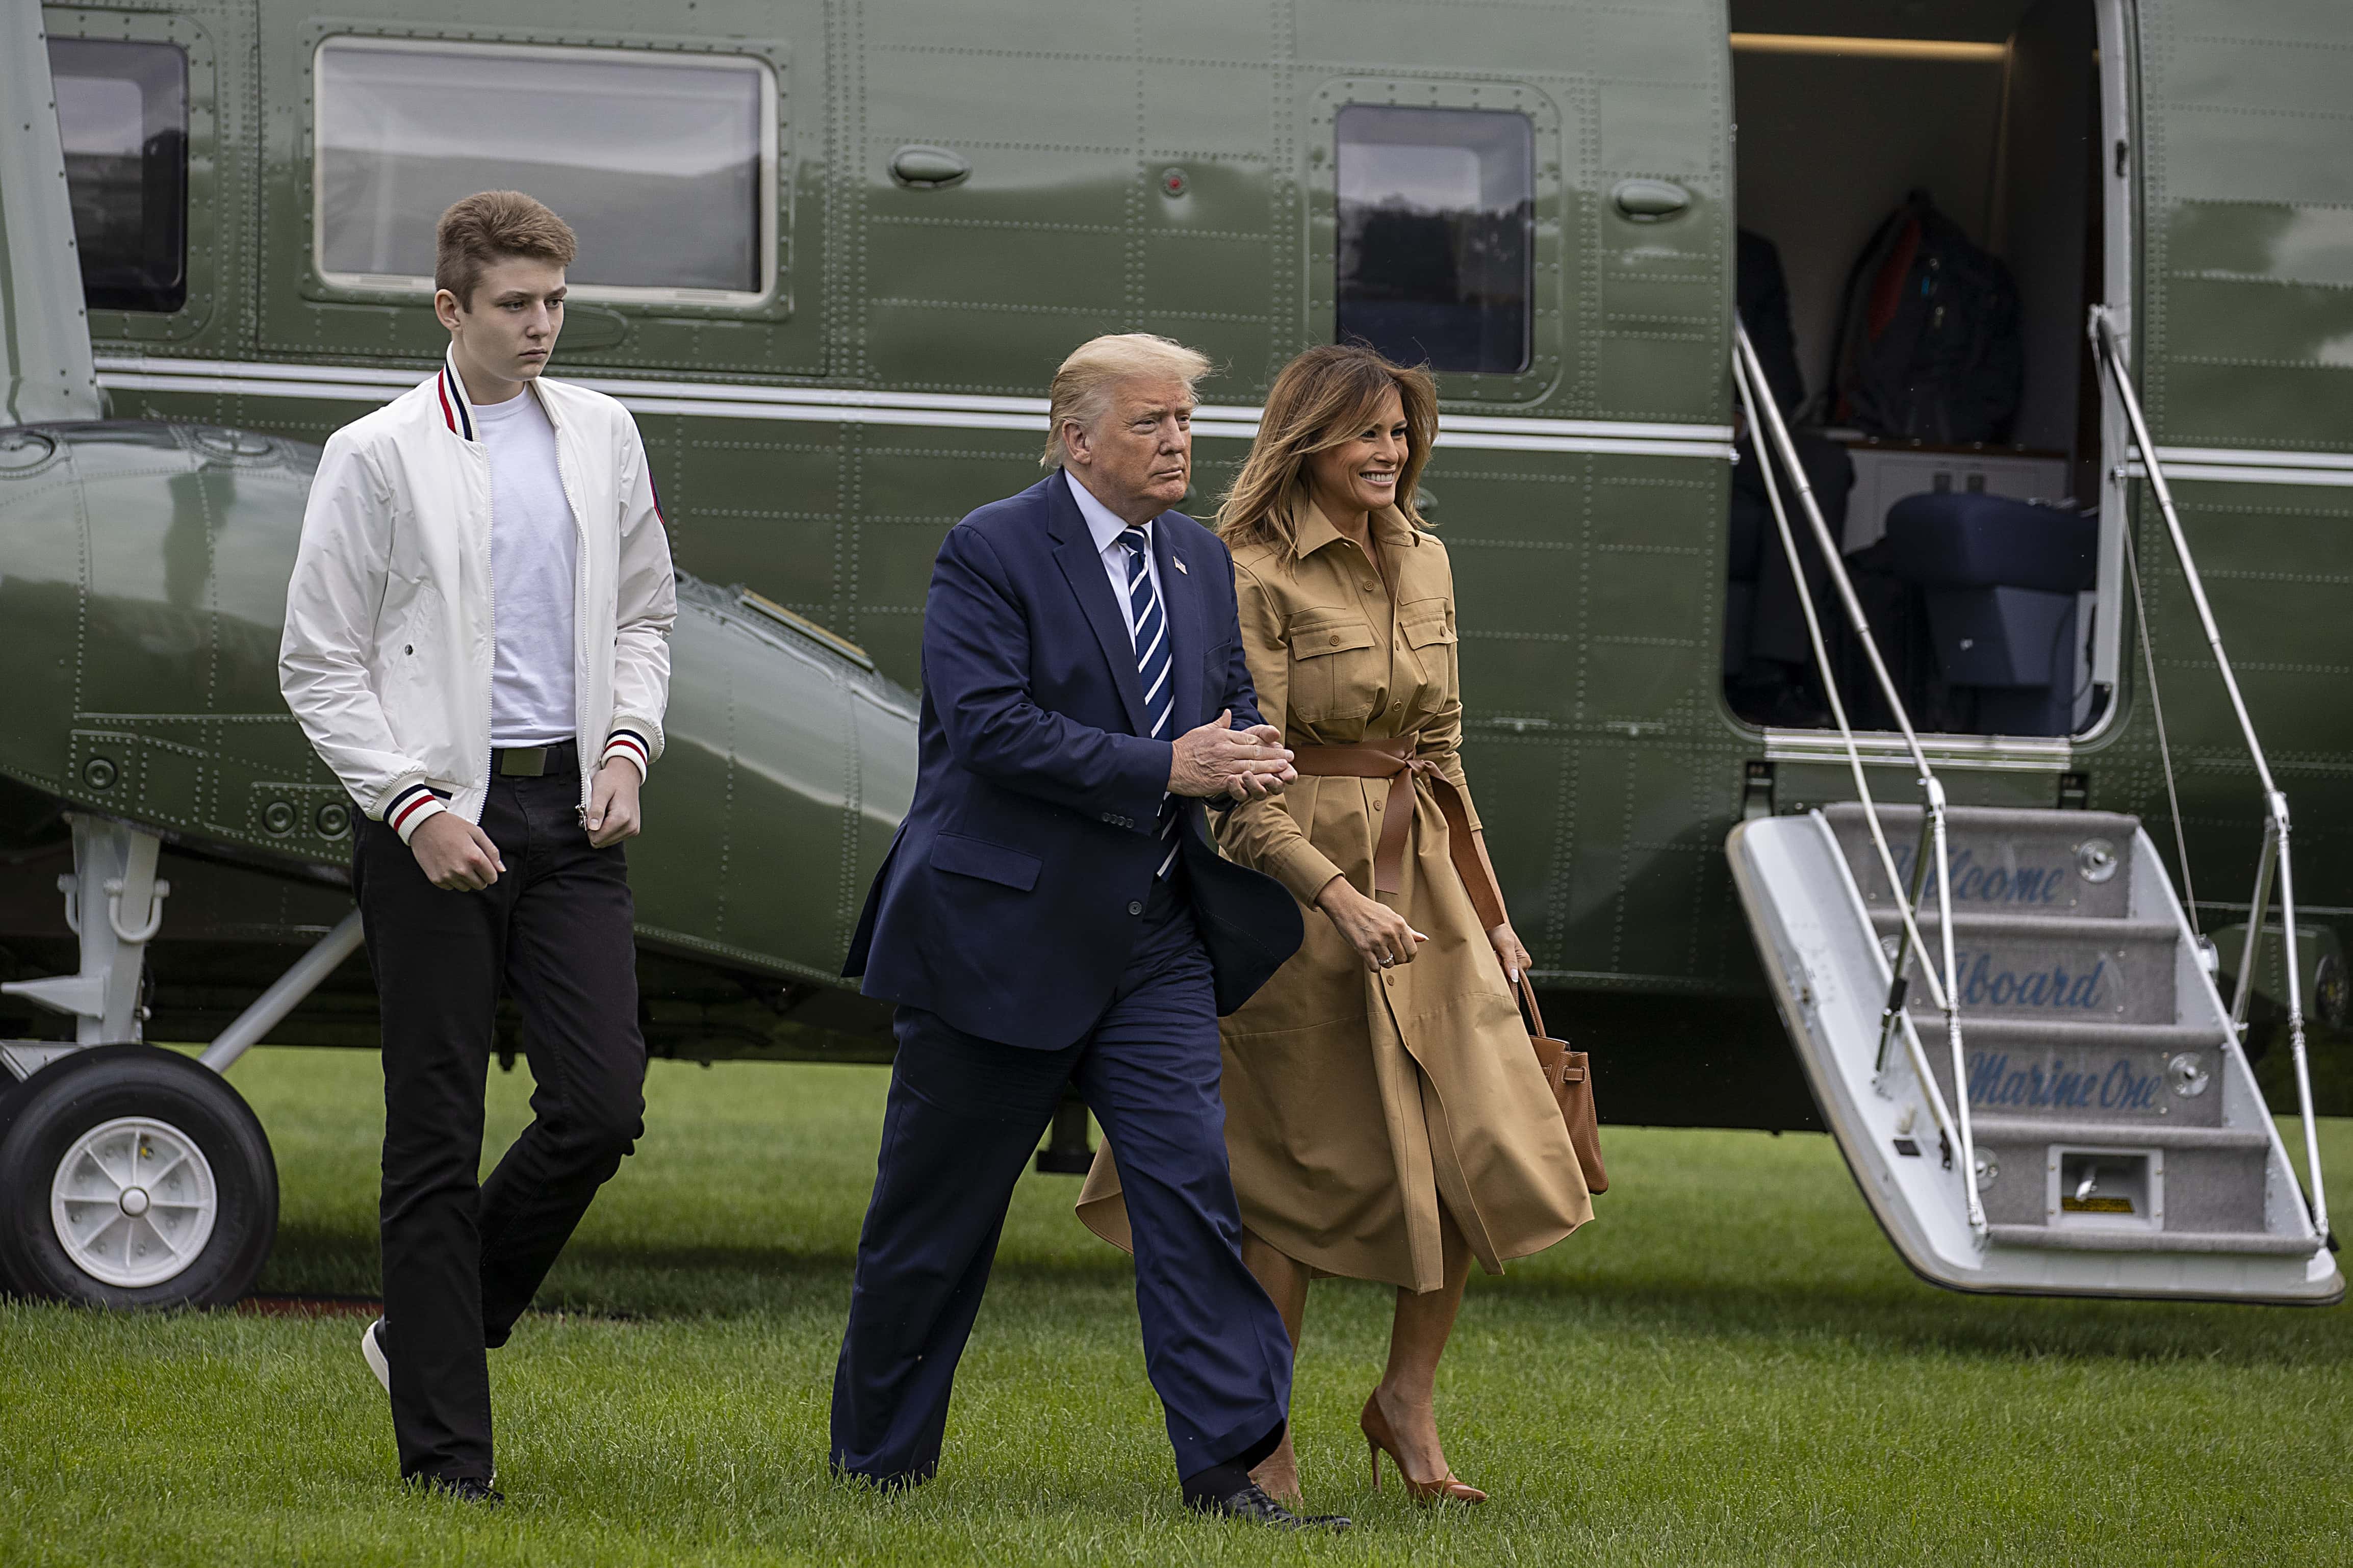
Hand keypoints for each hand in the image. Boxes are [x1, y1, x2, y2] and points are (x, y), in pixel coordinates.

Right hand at [410, 813, 503, 891]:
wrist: (423, 825)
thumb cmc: (451, 826)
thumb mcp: (476, 832)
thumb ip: (492, 852)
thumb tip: (501, 870)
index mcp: (474, 857)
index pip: (492, 878)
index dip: (490, 872)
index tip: (485, 866)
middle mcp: (461, 869)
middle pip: (480, 885)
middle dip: (479, 876)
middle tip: (471, 863)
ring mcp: (447, 876)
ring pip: (466, 888)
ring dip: (465, 879)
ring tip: (458, 862)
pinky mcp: (436, 879)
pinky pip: (451, 887)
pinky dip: (452, 879)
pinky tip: (448, 865)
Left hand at [587, 761, 641, 847]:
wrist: (626, 775)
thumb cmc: (611, 780)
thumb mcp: (600, 791)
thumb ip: (596, 810)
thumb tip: (592, 828)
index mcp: (622, 818)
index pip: (597, 838)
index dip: (589, 827)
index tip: (591, 813)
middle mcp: (630, 826)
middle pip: (602, 842)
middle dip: (595, 829)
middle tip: (597, 811)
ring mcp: (633, 829)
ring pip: (607, 842)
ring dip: (602, 829)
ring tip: (605, 812)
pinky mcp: (633, 830)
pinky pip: (614, 838)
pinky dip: (609, 829)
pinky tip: (611, 815)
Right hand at [1169, 710, 1294, 798]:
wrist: (1168, 765)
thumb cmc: (1184, 748)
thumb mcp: (1202, 730)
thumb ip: (1218, 723)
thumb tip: (1227, 712)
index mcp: (1223, 736)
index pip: (1250, 739)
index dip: (1266, 743)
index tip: (1278, 744)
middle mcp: (1226, 749)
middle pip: (1256, 752)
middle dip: (1275, 754)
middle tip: (1290, 756)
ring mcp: (1224, 765)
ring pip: (1253, 767)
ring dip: (1271, 768)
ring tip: (1285, 768)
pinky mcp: (1220, 781)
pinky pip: (1243, 781)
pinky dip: (1256, 782)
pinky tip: (1268, 783)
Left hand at [1224, 724, 1297, 801]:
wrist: (1226, 749)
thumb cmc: (1247, 741)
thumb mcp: (1256, 734)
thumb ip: (1266, 733)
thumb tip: (1275, 733)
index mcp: (1278, 768)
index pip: (1289, 776)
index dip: (1290, 775)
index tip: (1289, 774)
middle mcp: (1269, 781)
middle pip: (1276, 788)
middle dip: (1274, 783)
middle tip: (1270, 777)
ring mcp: (1254, 788)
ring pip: (1259, 793)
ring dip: (1254, 785)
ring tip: (1246, 774)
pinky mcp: (1240, 792)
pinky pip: (1240, 795)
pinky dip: (1236, 788)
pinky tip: (1231, 779)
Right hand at [1315, 875, 1426, 972]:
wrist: (1346, 905)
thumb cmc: (1369, 909)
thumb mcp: (1392, 916)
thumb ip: (1408, 930)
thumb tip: (1423, 939)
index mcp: (1399, 925)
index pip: (1412, 950)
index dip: (1409, 957)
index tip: (1403, 956)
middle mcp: (1390, 933)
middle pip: (1401, 959)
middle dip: (1396, 960)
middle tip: (1389, 954)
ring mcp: (1376, 941)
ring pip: (1388, 964)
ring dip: (1384, 962)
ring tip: (1378, 953)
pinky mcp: (1363, 948)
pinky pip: (1375, 967)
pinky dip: (1374, 966)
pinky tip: (1371, 957)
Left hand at [1488, 920, 1530, 984]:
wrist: (1490, 923)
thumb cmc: (1500, 931)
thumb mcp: (1506, 945)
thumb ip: (1511, 961)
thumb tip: (1515, 977)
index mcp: (1525, 961)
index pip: (1513, 976)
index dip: (1503, 968)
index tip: (1499, 957)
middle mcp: (1518, 965)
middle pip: (1506, 975)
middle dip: (1497, 966)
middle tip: (1495, 953)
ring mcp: (1508, 965)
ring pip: (1498, 973)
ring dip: (1492, 964)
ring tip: (1492, 952)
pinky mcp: (1500, 964)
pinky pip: (1493, 969)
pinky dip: (1489, 963)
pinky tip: (1490, 954)